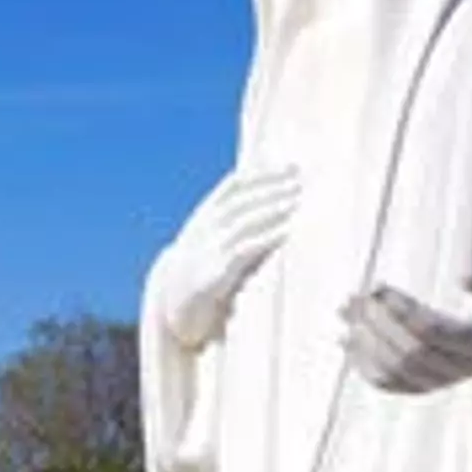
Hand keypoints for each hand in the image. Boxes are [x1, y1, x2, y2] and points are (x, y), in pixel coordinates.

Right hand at [149, 166, 300, 346]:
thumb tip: (275, 206)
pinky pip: (244, 250)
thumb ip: (234, 225)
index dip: (262, 173)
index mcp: (204, 218)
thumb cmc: (200, 273)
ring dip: (272, 207)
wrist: (170, 306)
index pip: (233, 187)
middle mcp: (204, 229)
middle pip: (241, 201)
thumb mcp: (209, 243)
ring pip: (243, 221)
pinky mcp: (216, 273)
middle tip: (300, 180)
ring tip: (297, 199)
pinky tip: (287, 231)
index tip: (290, 165)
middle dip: (271, 187)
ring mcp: (208, 250)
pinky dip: (267, 237)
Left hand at [342, 272, 471, 394]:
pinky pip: (388, 383)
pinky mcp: (423, 389)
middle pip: (409, 351)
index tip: (376, 287)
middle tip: (353, 297)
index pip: (433, 331)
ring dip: (364, 341)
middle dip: (376, 323)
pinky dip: (363, 364)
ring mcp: (441, 383)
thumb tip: (461, 278)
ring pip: (395, 370)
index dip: (401, 310)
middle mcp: (462, 368)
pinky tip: (346, 341)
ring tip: (344, 311)